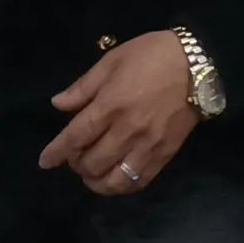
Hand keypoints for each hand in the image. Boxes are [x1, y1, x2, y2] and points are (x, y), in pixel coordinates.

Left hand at [38, 32, 197, 194]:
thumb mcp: (113, 60)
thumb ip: (84, 87)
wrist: (199, 65)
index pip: (76, 137)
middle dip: (76, 164)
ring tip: (92, 172)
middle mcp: (127, 130)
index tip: (44, 162)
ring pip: (113, 181)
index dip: (56, 152)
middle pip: (91, 163)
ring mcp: (147, 146)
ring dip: (95, 181)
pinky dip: (120, 186)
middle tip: (75, 155)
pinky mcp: (164, 156)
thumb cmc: (152, 56)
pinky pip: (137, 183)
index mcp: (111, 104)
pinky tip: (114, 178)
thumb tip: (58, 105)